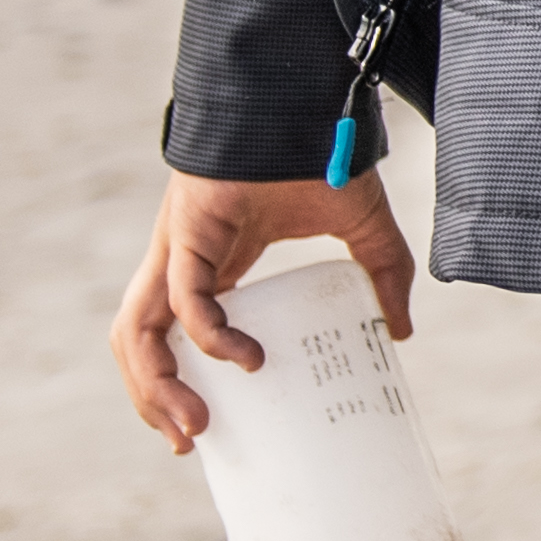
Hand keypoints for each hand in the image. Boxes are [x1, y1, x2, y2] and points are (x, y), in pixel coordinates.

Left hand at [113, 166, 419, 450]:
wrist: (307, 97)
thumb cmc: (322, 150)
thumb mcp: (361, 228)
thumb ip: (382, 274)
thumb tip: (403, 332)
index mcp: (212, 263)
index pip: (173, 334)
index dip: (176, 380)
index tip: (205, 427)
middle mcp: (183, 262)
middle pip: (139, 343)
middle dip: (153, 398)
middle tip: (191, 443)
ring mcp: (178, 248)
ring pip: (137, 331)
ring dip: (153, 386)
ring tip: (193, 427)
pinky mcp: (187, 233)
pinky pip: (184, 299)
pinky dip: (208, 336)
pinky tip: (245, 357)